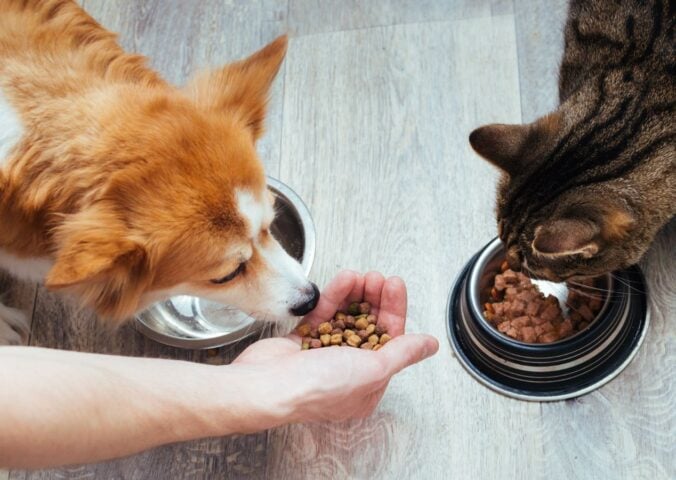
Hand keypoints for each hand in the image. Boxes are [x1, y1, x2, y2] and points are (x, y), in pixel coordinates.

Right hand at [232, 271, 438, 425]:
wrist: (266, 386)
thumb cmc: (317, 387)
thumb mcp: (372, 370)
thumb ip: (402, 353)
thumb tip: (430, 345)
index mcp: (367, 385)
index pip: (390, 341)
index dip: (393, 311)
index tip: (394, 285)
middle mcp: (346, 371)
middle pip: (368, 327)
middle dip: (375, 299)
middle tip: (378, 278)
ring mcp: (323, 355)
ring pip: (346, 317)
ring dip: (355, 294)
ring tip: (361, 275)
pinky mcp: (302, 341)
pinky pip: (323, 315)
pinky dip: (334, 297)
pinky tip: (343, 279)